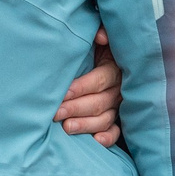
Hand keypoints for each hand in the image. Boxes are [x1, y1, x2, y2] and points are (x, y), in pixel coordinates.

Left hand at [55, 29, 122, 146]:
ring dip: (86, 125)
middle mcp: (118, 89)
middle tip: (56, 113)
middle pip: (99, 102)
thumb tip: (100, 36)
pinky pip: (115, 132)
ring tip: (67, 128)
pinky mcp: (116, 119)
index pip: (99, 80)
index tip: (64, 92)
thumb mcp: (98, 39)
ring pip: (105, 119)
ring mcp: (118, 106)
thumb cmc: (93, 49)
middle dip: (76, 108)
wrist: (101, 60)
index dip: (82, 87)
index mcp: (114, 69)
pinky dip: (107, 138)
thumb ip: (101, 33)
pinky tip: (94, 141)